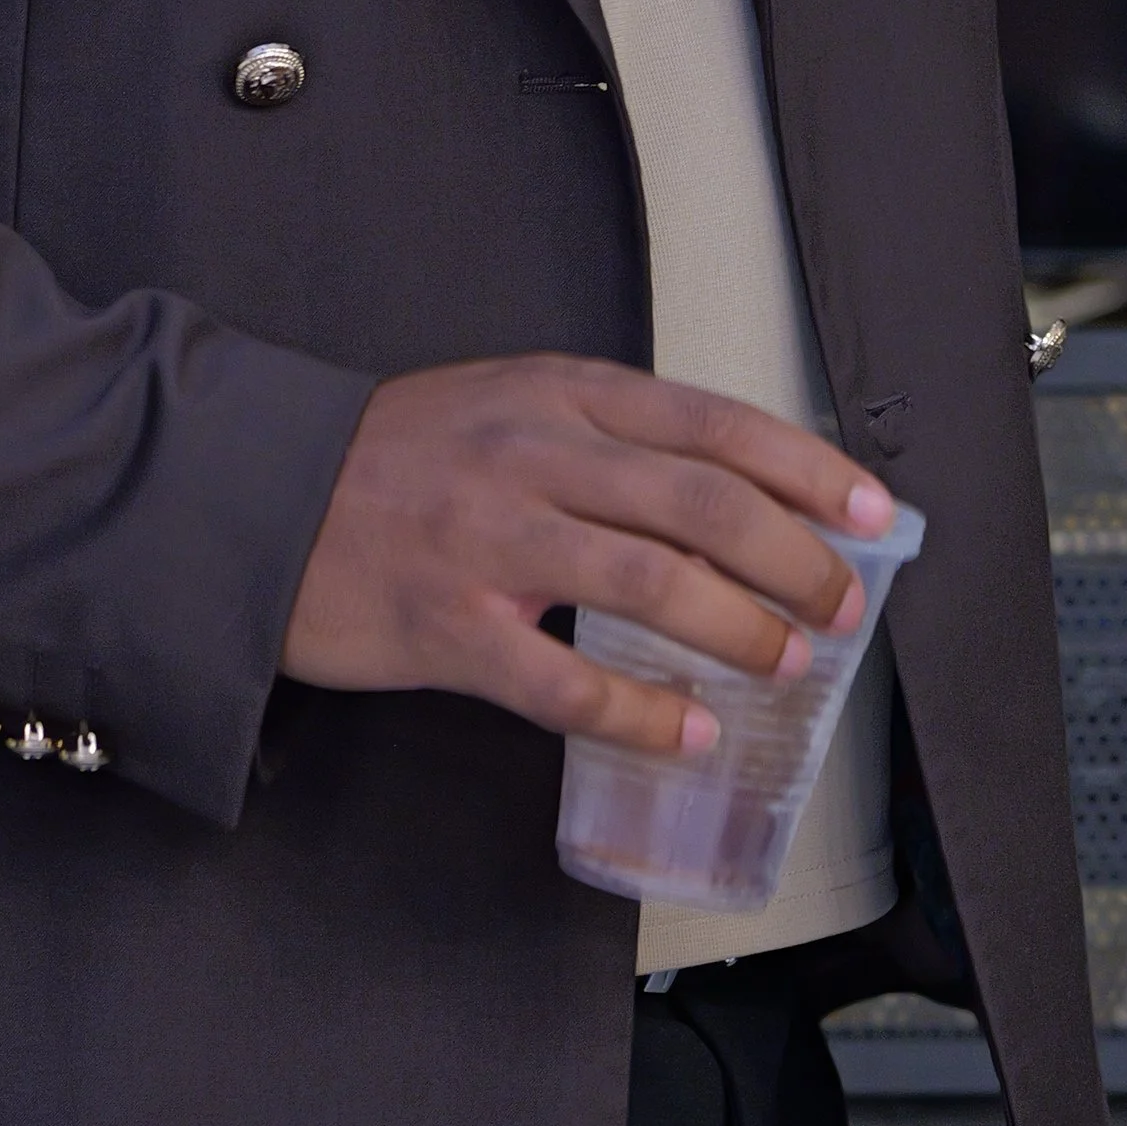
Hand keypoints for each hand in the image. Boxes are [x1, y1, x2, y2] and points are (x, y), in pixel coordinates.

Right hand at [283, 352, 893, 757]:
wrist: (250, 494)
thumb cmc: (393, 460)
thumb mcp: (505, 405)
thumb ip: (604, 439)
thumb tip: (732, 497)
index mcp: (560, 394)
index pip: (716, 424)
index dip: (809, 472)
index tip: (876, 515)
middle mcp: (533, 454)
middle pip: (703, 503)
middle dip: (796, 558)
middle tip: (843, 607)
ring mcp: (487, 541)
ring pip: (649, 583)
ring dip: (739, 628)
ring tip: (786, 662)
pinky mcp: (445, 625)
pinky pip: (564, 682)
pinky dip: (642, 713)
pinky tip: (689, 730)